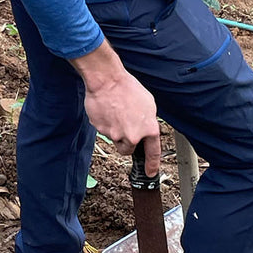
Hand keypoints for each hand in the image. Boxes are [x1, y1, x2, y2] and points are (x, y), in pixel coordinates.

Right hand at [72, 41, 160, 175]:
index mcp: (148, 129)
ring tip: (114, 110)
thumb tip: (145, 128)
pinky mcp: (100, 130)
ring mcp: (115, 134)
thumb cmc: (127, 88)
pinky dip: (104, 122)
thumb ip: (148, 121)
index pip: (152, 153)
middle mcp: (132, 136)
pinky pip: (103, 130)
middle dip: (126, 140)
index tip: (150, 172)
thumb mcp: (148, 103)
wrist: (106, 80)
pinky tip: (106, 108)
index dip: (152, 165)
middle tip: (123, 123)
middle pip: (128, 148)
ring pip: (115, 139)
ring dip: (114, 129)